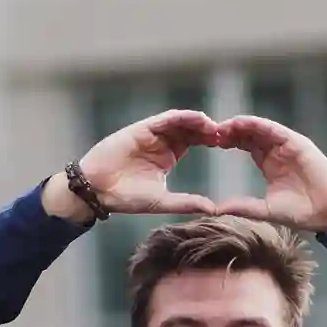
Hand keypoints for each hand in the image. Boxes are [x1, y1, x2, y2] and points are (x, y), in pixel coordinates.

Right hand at [48, 110, 222, 223]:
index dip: (211, 141)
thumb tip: (212, 209)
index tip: (229, 144)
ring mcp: (151, 134)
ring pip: (181, 121)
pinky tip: (198, 120)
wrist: (97, 190)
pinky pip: (165, 119)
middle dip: (209, 129)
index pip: (194, 142)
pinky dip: (182, 118)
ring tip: (215, 127)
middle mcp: (161, 142)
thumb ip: (186, 202)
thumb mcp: (161, 201)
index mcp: (168, 156)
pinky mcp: (141, 129)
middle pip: (191, 129)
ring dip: (199, 122)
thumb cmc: (125, 197)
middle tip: (228, 133)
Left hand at [205, 115, 326, 233]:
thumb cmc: (302, 212)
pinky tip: (241, 123)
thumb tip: (216, 210)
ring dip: (240, 125)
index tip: (209, 142)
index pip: (245, 145)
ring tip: (222, 126)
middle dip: (230, 130)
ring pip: (259, 128)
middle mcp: (277, 150)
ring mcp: (287, 145)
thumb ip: (243, 206)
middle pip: (249, 133)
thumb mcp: (266, 209)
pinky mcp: (297, 143)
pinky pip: (274, 129)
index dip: (227, 142)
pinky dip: (257, 125)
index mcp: (269, 162)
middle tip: (209, 131)